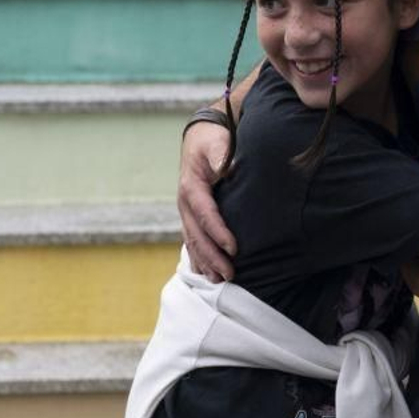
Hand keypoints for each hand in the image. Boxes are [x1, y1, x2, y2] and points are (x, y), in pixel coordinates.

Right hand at [178, 120, 235, 281]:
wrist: (200, 137)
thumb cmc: (212, 140)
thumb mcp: (216, 143)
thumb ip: (221, 154)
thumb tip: (229, 167)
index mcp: (191, 186)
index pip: (205, 214)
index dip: (218, 232)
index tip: (234, 248)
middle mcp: (185, 203)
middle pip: (196, 235)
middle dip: (212, 256)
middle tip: (230, 273)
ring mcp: (186, 211)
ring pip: (192, 241)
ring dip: (205, 262)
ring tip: (219, 280)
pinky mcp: (191, 215)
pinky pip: (192, 240)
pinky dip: (198, 258)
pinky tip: (205, 273)